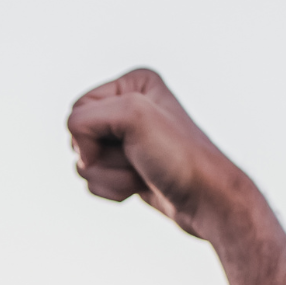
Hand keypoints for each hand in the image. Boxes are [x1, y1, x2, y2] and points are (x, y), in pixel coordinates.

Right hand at [66, 69, 252, 240]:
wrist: (208, 201)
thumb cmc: (179, 158)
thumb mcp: (133, 116)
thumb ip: (86, 118)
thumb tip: (80, 152)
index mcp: (134, 83)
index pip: (78, 110)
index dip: (92, 135)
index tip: (129, 143)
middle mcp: (130, 106)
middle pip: (78, 138)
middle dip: (102, 159)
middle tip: (138, 159)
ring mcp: (128, 139)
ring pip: (84, 162)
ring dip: (109, 177)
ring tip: (141, 174)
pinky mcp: (127, 165)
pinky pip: (94, 180)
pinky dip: (111, 189)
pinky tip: (139, 186)